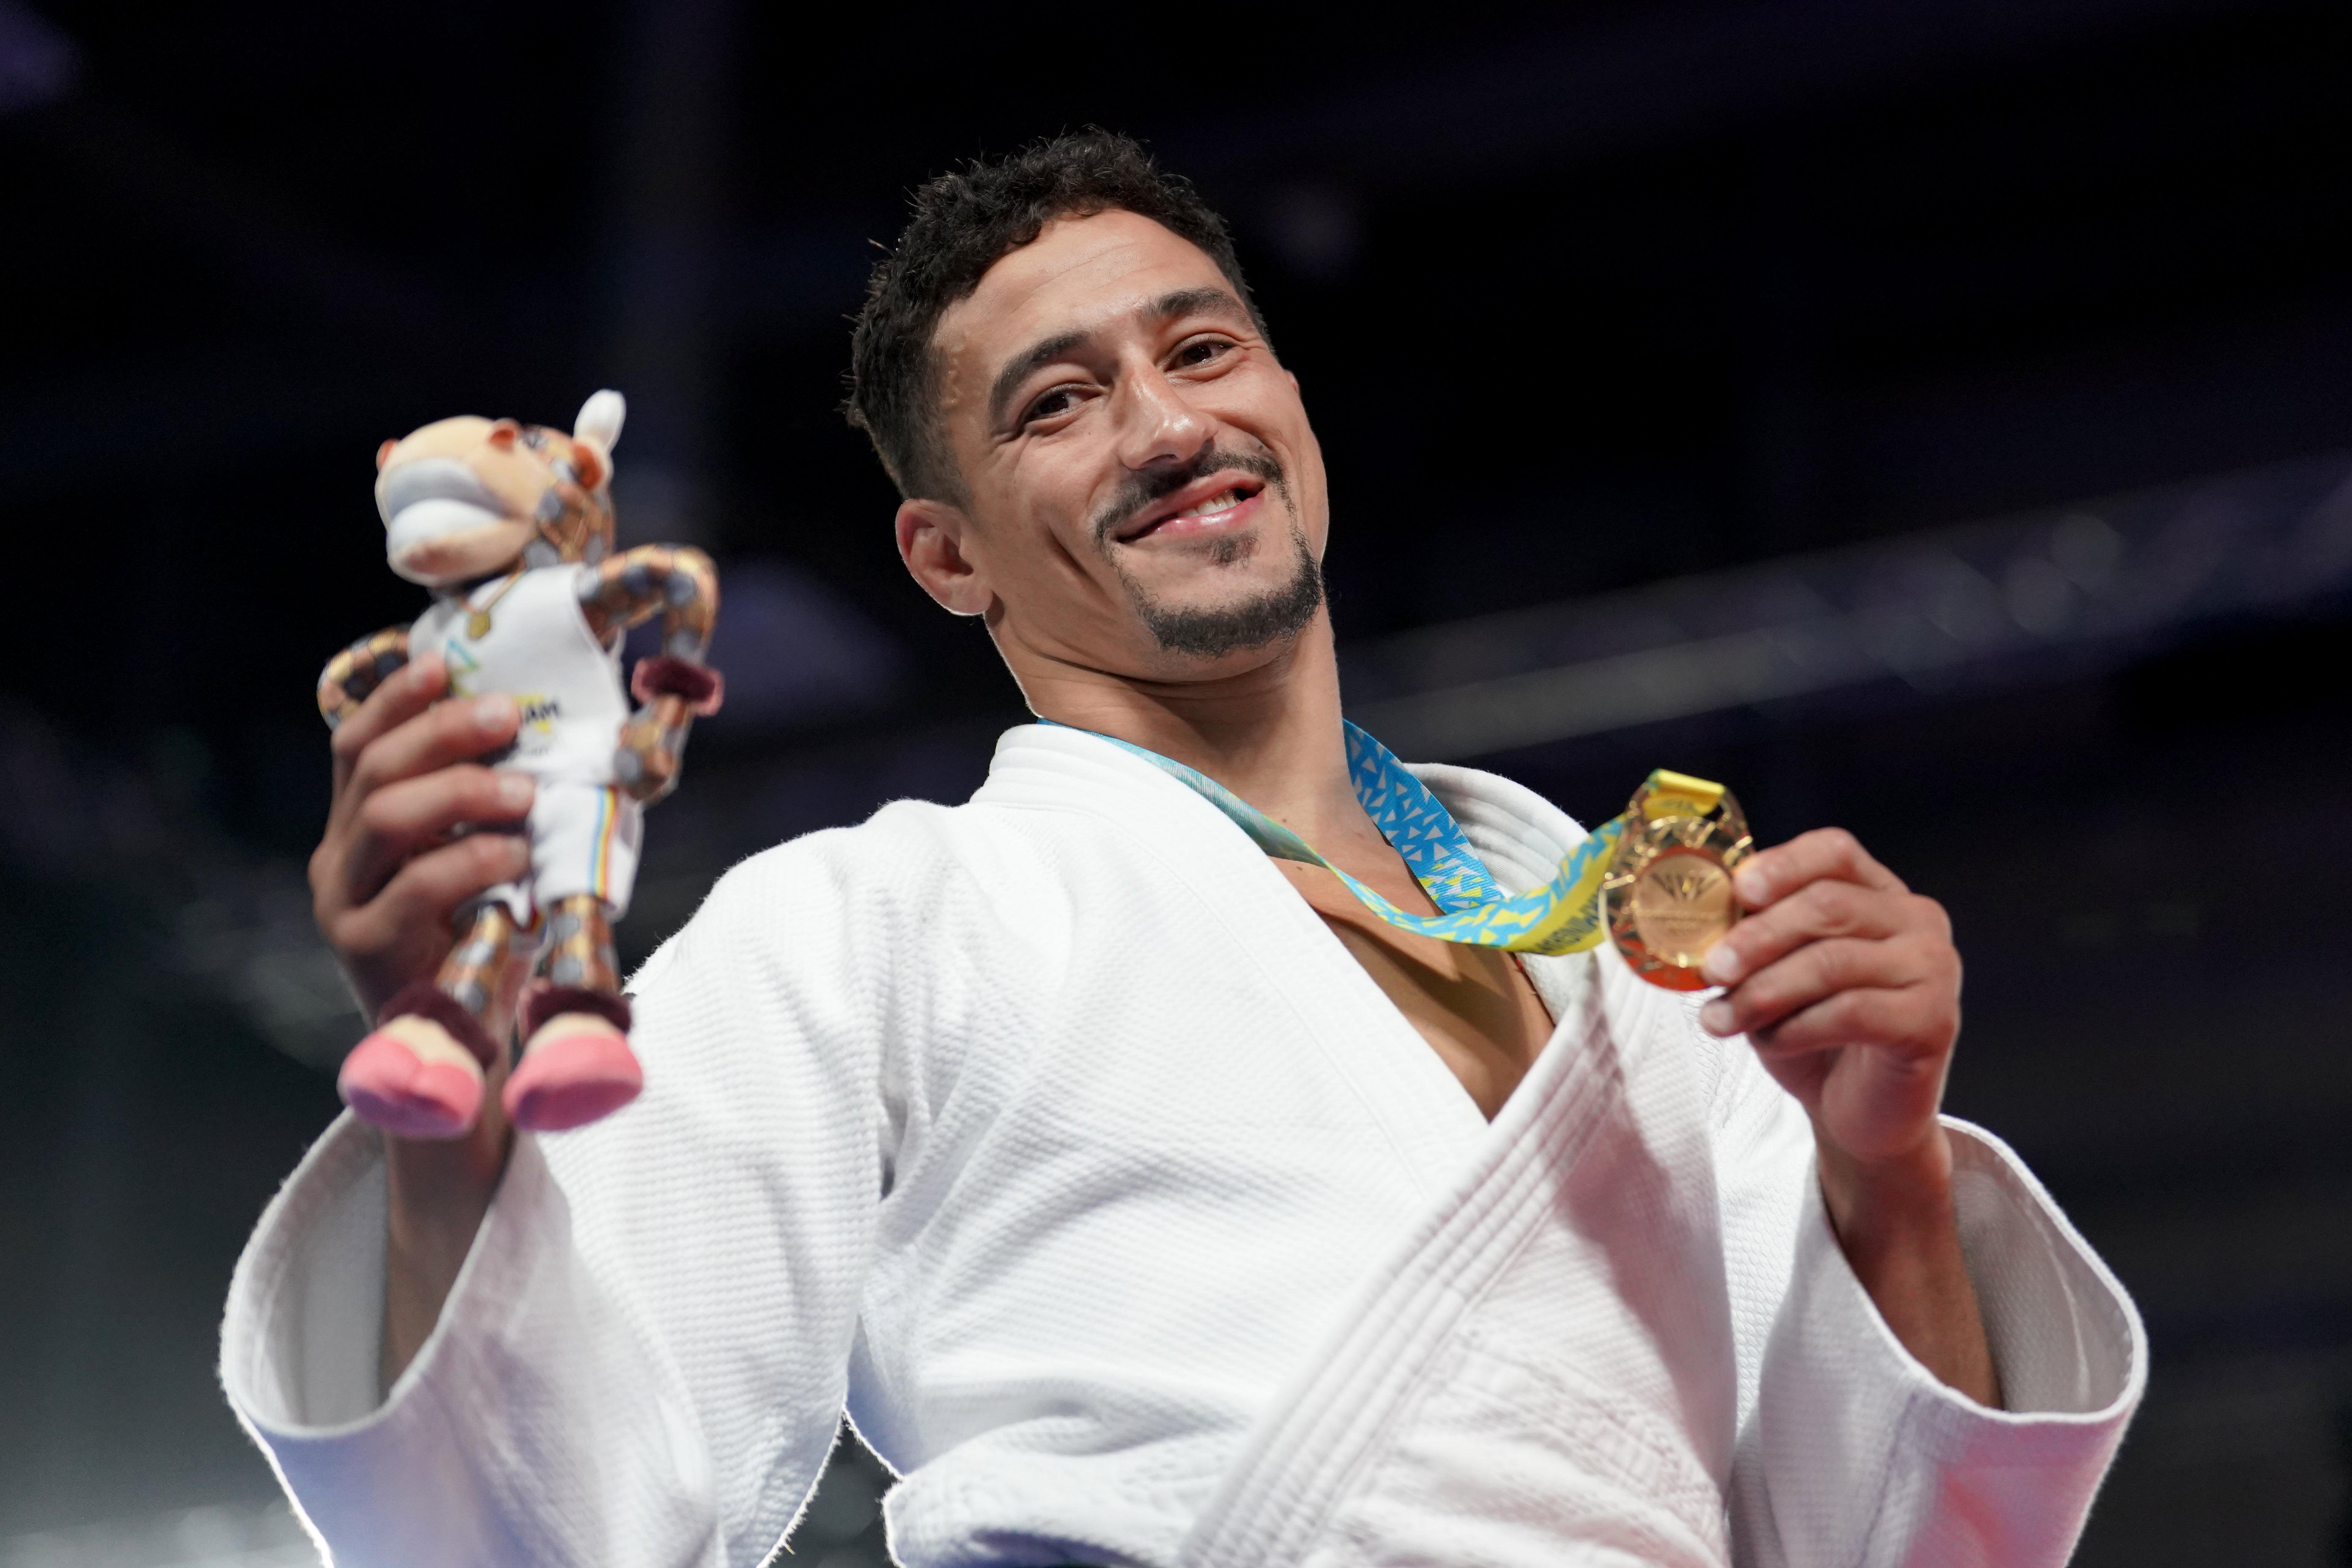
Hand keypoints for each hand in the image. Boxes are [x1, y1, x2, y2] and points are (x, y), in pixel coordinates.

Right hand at [309, 654, 535, 1021]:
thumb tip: (536, 735)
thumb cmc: (485, 940)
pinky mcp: (362, 949)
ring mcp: (340, 904)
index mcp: (355, 830)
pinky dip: (470, 861)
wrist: (466, 1047)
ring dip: (460, 790)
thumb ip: (485, 810)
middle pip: (373, 770)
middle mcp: (336, 860)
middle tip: (508, 717)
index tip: (443, 665)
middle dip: (443, 733)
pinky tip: (514, 858)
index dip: (396, 699)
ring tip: (523, 794)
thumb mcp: (481, 863)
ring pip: (384, 818)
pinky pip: (413, 888)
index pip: (358, 746)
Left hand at [1696, 827, 1960, 1169]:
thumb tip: (1703, 917)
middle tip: (1710, 969)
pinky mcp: (1932, 1022)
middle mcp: (1918, 921)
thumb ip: (1756, 938)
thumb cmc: (1813, 1033)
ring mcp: (1934, 969)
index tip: (1737, 891)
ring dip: (1763, 991)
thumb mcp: (1776, 973)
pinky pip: (1850, 1012)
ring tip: (1718, 1019)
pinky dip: (1795, 1028)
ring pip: (1832, 962)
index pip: (1835, 852)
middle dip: (1757, 938)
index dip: (1783, 865)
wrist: (1859, 1113)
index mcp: (1880, 894)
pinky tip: (1769, 1043)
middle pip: (1827, 905)